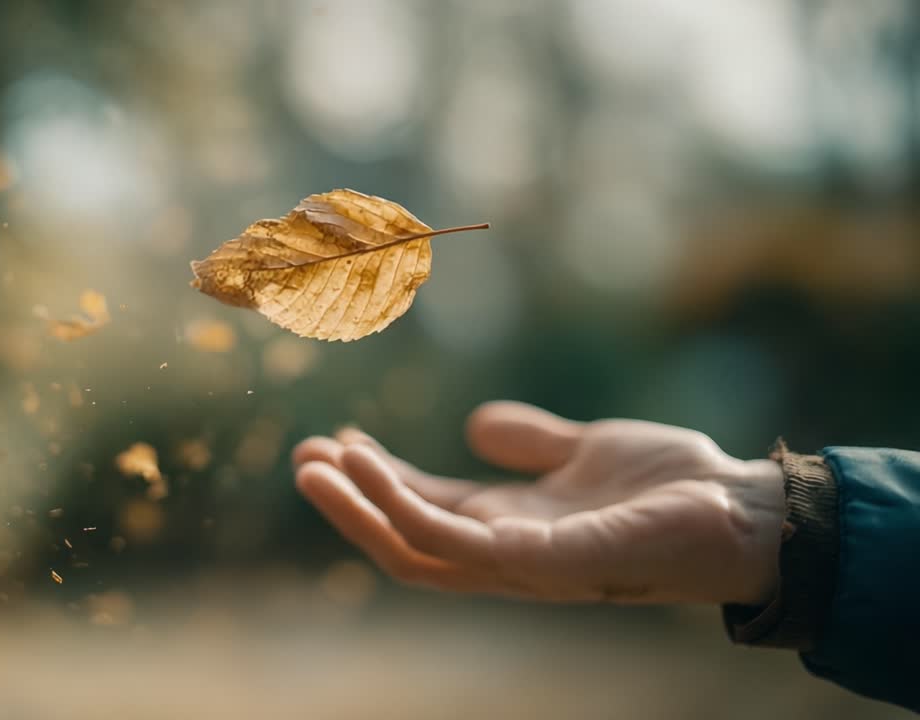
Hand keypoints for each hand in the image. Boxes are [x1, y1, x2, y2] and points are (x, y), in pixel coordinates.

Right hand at [293, 401, 785, 604]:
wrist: (747, 510)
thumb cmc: (673, 486)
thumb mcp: (585, 451)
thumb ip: (532, 444)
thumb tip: (476, 425)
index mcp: (513, 526)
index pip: (428, 512)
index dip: (378, 483)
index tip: (338, 441)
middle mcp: (507, 553)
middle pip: (406, 539)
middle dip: (349, 503)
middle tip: (301, 458)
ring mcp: (521, 564)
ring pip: (413, 546)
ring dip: (357, 505)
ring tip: (314, 462)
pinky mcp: (541, 563)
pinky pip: (452, 540)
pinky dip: (401, 504)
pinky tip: (366, 462)